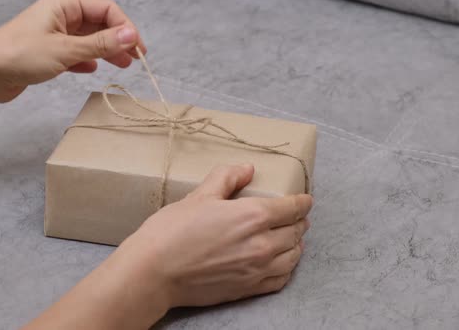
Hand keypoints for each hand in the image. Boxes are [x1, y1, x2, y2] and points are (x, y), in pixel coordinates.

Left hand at [0, 0, 145, 102]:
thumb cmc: (17, 55)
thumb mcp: (66, 49)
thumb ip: (100, 44)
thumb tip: (131, 35)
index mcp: (64, 5)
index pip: (105, 9)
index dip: (125, 27)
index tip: (137, 48)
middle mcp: (60, 17)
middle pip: (99, 23)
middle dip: (118, 39)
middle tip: (135, 58)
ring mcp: (53, 35)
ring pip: (88, 40)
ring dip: (106, 51)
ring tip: (122, 66)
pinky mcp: (47, 54)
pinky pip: (75, 53)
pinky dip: (86, 60)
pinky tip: (92, 69)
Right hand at [121, 164, 311, 306]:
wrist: (153, 272)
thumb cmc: (172, 231)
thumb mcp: (199, 195)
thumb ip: (226, 178)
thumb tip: (246, 169)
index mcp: (253, 216)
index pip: (292, 207)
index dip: (302, 201)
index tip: (305, 199)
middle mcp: (262, 244)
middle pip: (296, 231)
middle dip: (300, 221)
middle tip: (297, 216)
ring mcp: (257, 270)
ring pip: (293, 256)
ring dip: (296, 244)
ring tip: (292, 238)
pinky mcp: (248, 289)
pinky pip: (281, 279)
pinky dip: (287, 269)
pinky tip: (281, 263)